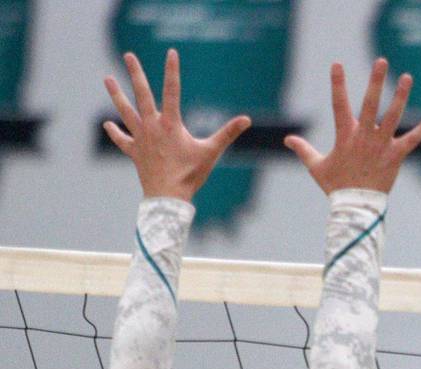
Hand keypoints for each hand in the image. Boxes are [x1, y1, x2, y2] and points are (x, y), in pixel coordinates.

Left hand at [103, 49, 250, 200]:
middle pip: (141, 94)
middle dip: (135, 73)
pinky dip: (115, 132)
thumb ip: (227, 133)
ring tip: (107, 78)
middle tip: (128, 56)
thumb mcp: (211, 152)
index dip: (172, 70)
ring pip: (125, 111)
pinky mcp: (134, 151)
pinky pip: (122, 139)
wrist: (167, 196)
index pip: (172, 90)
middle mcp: (152, 126)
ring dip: (116, 94)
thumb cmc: (190, 174)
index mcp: (170, 124)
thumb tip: (246, 120)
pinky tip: (107, 124)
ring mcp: (140, 138)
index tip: (172, 53)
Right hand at [284, 59, 420, 194]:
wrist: (356, 207)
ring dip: (400, 96)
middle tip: (381, 61)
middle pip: (370, 104)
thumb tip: (287, 140)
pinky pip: (413, 139)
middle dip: (375, 81)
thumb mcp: (316, 167)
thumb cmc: (336, 187)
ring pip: (393, 116)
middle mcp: (364, 137)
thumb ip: (303, 150)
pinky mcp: (396, 156)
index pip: (338, 104)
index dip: (338, 84)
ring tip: (407, 77)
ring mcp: (382, 146)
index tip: (337, 64)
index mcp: (345, 136)